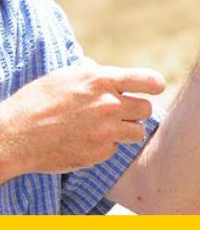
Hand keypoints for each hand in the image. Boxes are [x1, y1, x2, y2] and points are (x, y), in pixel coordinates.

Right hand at [0, 65, 164, 180]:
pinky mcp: (99, 152)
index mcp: (101, 80)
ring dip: (125, 130)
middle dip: (135, 110)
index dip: (154, 86)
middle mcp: (108, 105)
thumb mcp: (67, 76)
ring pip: (137, 131)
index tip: (154, 89)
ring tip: (103, 128)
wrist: (13, 136)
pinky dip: (104, 146)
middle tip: (120, 112)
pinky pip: (114, 148)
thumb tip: (115, 76)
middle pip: (146, 109)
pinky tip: (84, 141)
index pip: (148, 81)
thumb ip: (96, 76)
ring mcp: (106, 131)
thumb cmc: (37, 102)